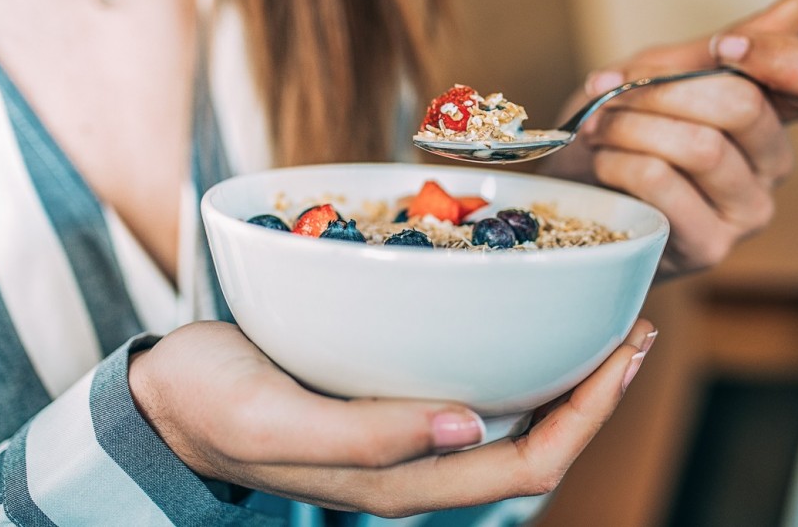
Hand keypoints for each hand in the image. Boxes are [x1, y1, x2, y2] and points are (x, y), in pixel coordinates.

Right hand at [130, 320, 657, 516]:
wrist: (165, 400)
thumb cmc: (211, 404)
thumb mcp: (272, 420)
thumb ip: (366, 435)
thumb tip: (471, 423)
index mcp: (401, 481)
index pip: (528, 463)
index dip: (589, 415)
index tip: (624, 350)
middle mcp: (419, 465)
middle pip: (537, 444)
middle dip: (595, 393)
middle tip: (633, 326)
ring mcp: (409, 438)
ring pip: (513, 420)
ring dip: (566, 377)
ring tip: (601, 319)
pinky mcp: (393, 404)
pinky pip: (477, 390)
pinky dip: (517, 357)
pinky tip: (526, 315)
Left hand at [542, 0, 797, 278]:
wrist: (578, 199)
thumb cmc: (626, 134)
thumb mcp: (666, 74)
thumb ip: (725, 45)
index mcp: (774, 116)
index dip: (781, 58)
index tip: (723, 47)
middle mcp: (773, 165)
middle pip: (743, 106)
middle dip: (663, 88)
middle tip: (612, 90)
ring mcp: (747, 211)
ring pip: (699, 145)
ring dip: (631, 125)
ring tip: (598, 126)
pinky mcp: (709, 246)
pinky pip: (663, 181)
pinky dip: (620, 160)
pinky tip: (603, 162)